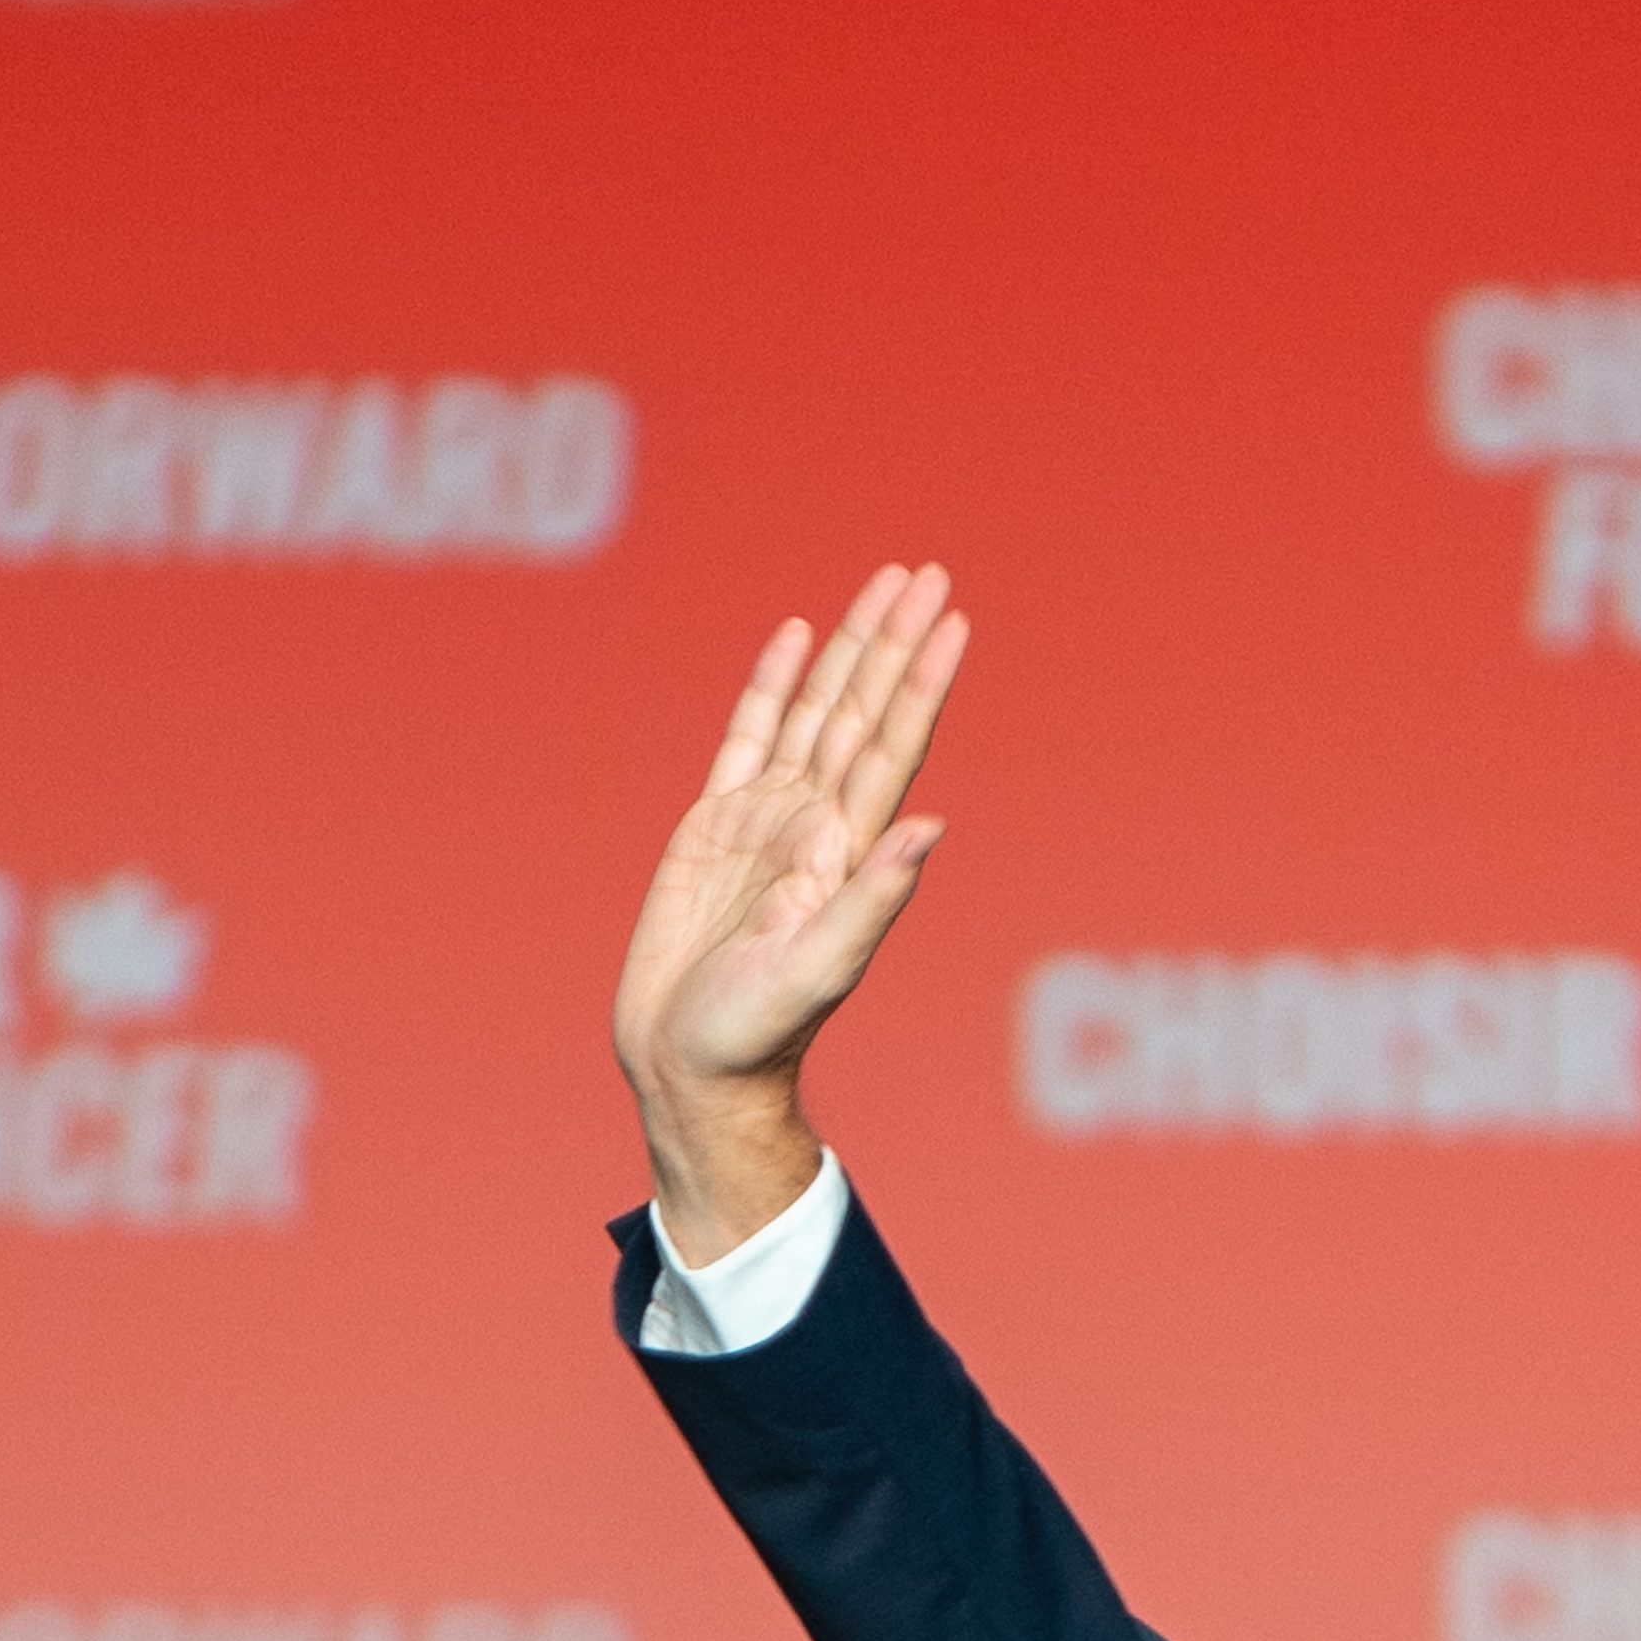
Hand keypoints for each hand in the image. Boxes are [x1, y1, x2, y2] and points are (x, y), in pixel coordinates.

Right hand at [612, 563, 967, 1251]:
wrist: (688, 1068)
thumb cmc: (755, 1038)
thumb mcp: (818, 972)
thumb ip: (873, 902)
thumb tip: (931, 826)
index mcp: (846, 852)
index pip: (893, 747)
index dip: (922, 683)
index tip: (952, 621)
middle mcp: (815, 825)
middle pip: (862, 712)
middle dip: (893, 642)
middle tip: (928, 572)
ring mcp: (765, 821)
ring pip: (813, 712)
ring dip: (847, 650)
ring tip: (881, 586)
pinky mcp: (713, 827)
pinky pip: (747, 738)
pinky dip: (771, 685)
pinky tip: (793, 639)